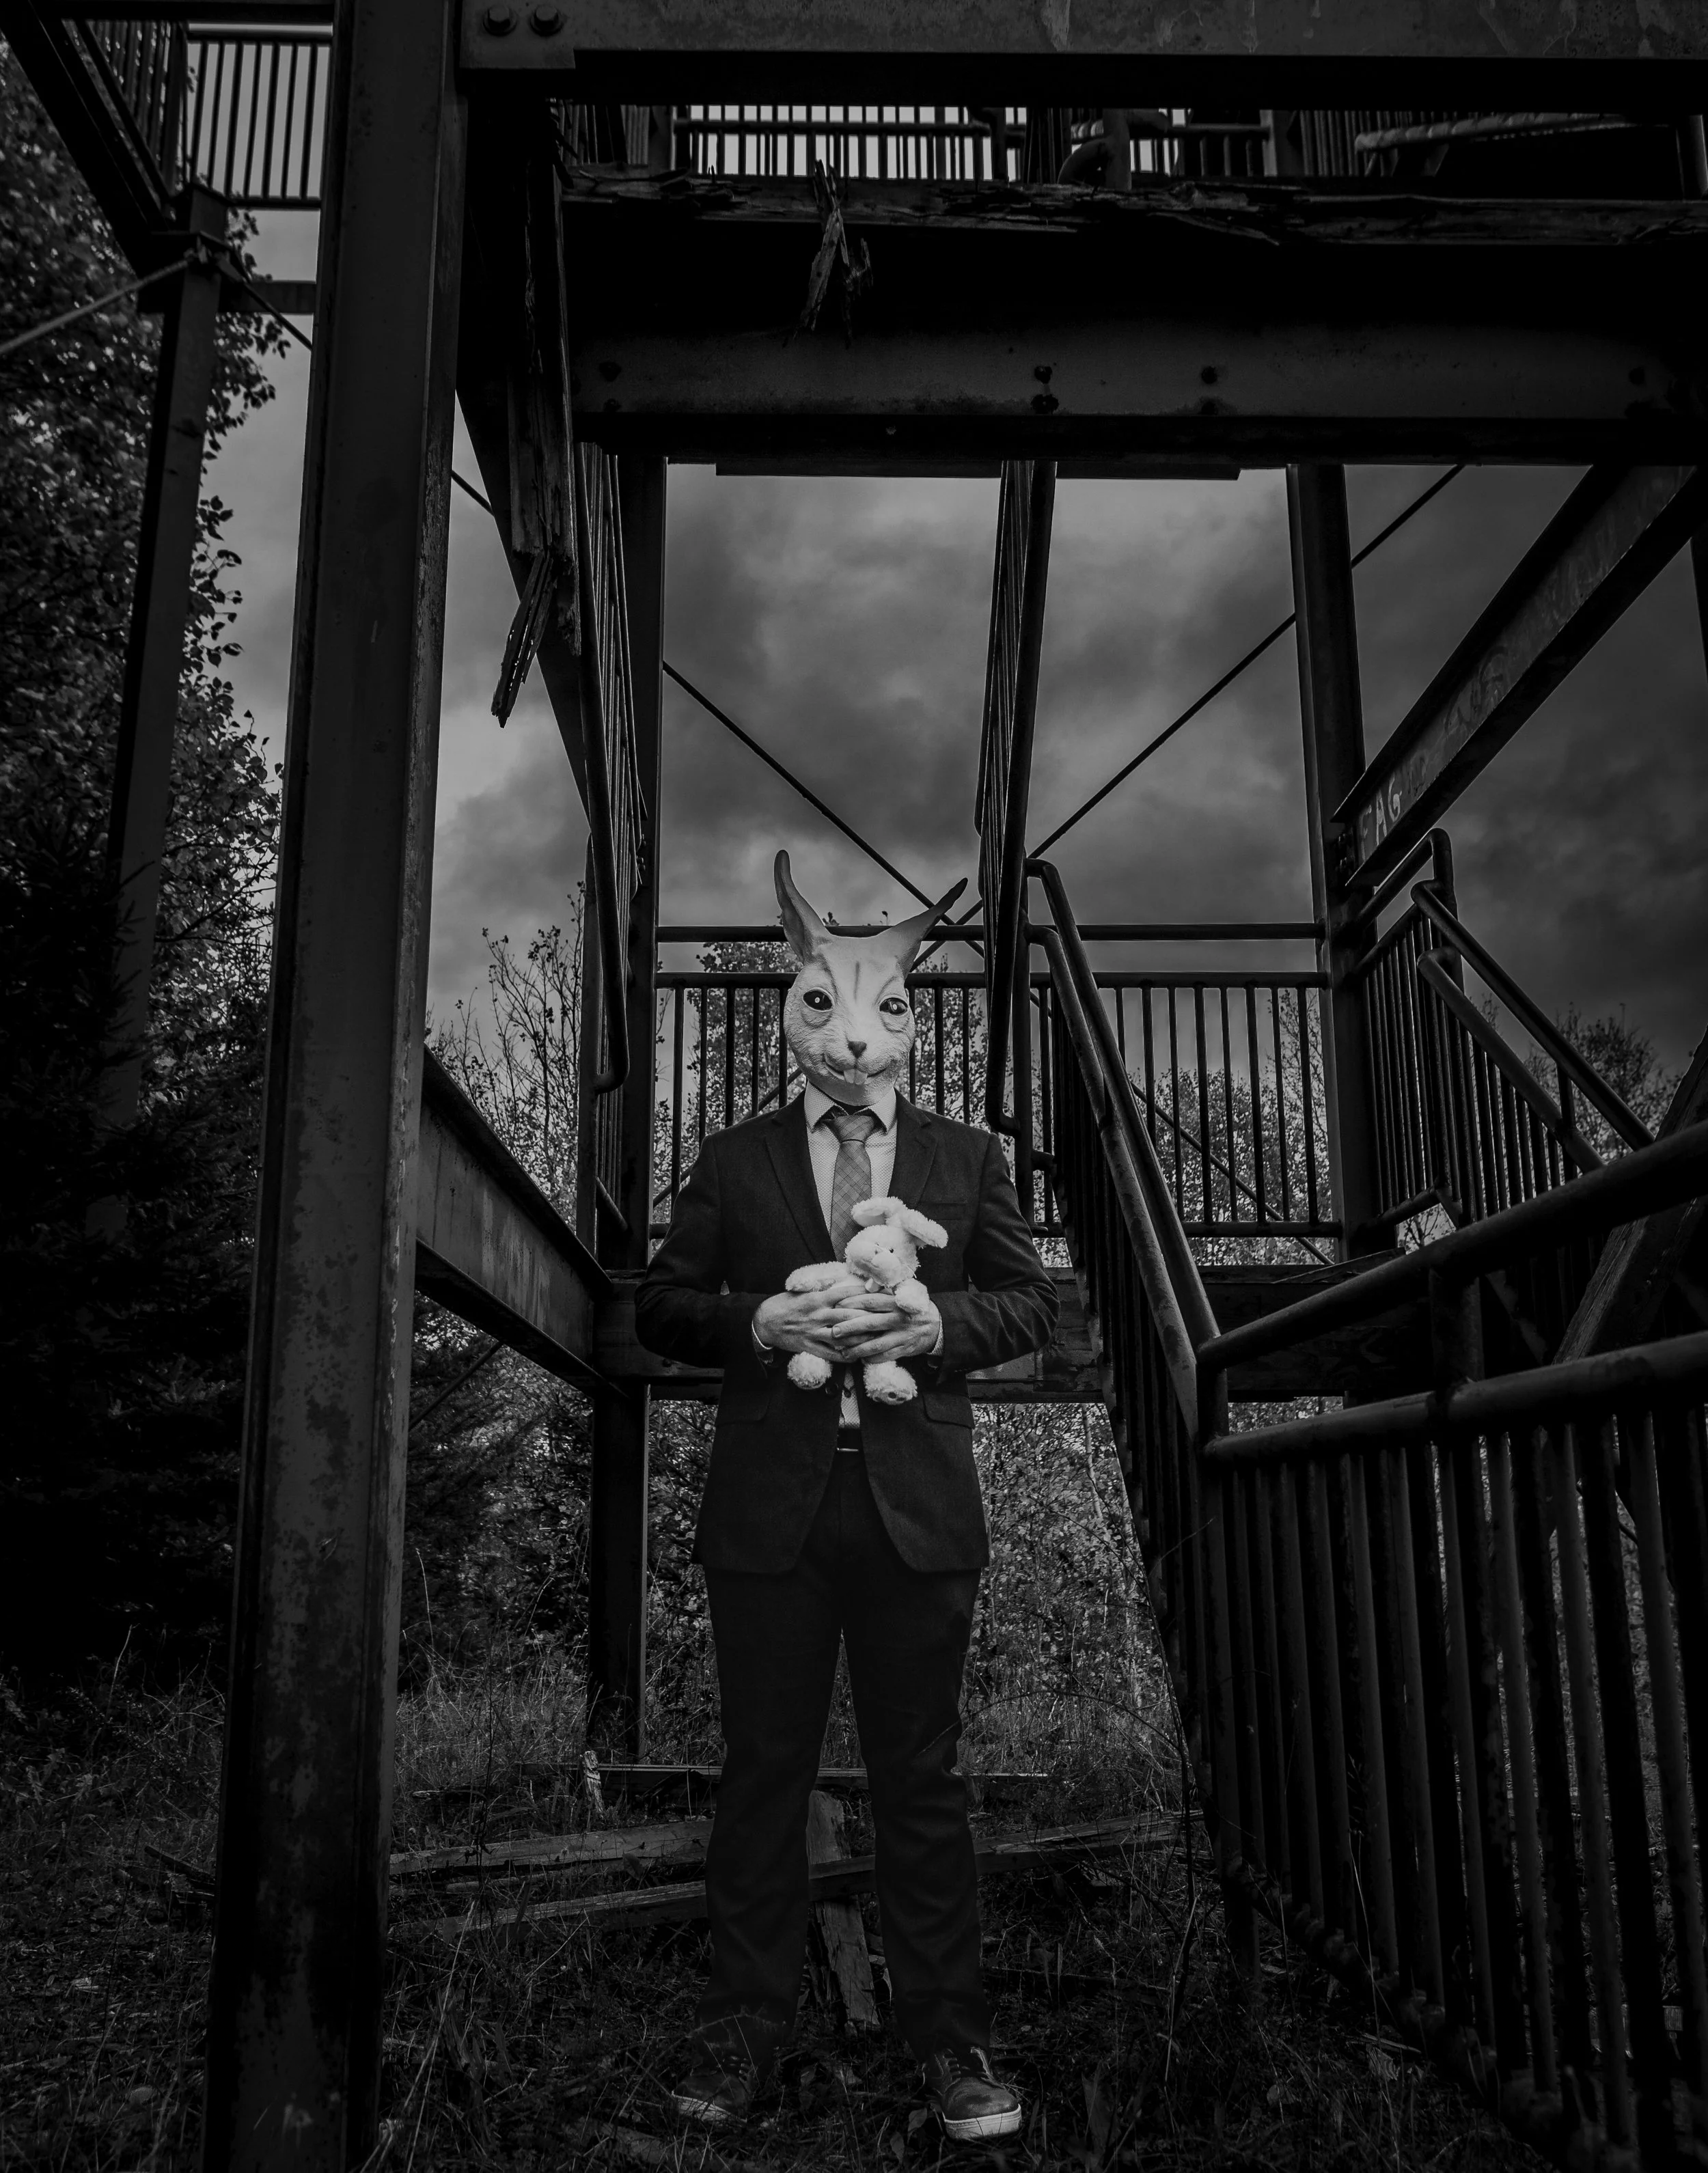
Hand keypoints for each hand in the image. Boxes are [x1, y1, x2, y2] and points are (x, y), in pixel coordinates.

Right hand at [753, 1276, 867, 1363]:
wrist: (764, 1321)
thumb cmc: (785, 1304)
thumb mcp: (804, 1292)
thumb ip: (823, 1290)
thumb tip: (845, 1285)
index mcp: (817, 1299)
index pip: (844, 1294)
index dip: (863, 1293)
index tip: (878, 1293)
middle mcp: (817, 1315)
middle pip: (847, 1315)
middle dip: (867, 1316)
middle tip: (884, 1316)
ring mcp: (813, 1333)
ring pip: (841, 1336)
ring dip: (859, 1337)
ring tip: (875, 1337)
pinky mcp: (809, 1347)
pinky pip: (829, 1354)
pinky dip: (844, 1356)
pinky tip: (856, 1356)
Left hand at [829, 1289, 942, 1362]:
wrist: (936, 1325)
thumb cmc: (913, 1307)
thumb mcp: (903, 1292)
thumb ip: (885, 1290)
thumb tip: (865, 1286)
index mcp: (895, 1302)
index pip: (870, 1301)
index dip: (852, 1303)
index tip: (837, 1306)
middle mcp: (898, 1319)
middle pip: (870, 1323)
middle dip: (849, 1328)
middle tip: (834, 1331)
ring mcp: (901, 1336)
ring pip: (876, 1344)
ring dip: (858, 1349)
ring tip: (844, 1352)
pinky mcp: (904, 1349)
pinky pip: (886, 1356)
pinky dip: (873, 1359)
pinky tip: (861, 1359)